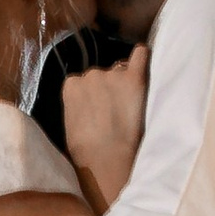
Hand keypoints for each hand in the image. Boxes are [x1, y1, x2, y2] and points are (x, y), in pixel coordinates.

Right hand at [63, 44, 149, 209]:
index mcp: (71, 85)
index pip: (83, 80)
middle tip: (116, 112)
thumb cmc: (86, 151)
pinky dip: (142, 57)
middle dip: (109, 89)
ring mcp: (112, 75)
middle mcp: (90, 74)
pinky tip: (144, 61)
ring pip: (120, 71)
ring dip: (124, 84)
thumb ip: (78, 105)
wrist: (106, 160)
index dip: (93, 95)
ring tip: (129, 108)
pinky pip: (141, 55)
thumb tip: (89, 103)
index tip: (98, 109)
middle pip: (102, 75)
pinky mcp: (134, 79)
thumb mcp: (70, 123)